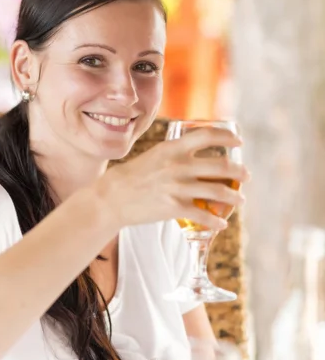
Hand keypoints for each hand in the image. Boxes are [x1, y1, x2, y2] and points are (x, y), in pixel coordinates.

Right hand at [95, 128, 248, 229]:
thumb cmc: (132, 176)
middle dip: (240, 171)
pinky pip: (203, 215)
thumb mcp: (154, 156)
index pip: (207, 135)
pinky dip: (216, 221)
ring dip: (234, 196)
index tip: (238, 140)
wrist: (112, 198)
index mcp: (173, 148)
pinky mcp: (174, 208)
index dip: (227, 136)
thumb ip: (174, 154)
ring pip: (217, 191)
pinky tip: (222, 223)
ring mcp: (177, 187)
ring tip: (240, 199)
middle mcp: (178, 165)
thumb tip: (195, 154)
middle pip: (221, 165)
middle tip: (247, 175)